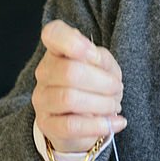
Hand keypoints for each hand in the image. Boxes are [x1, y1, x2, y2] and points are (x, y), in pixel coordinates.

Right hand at [32, 20, 125, 153]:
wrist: (86, 123)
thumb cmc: (96, 89)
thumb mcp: (105, 68)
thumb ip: (100, 58)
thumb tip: (92, 56)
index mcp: (58, 51)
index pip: (53, 34)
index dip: (71, 41)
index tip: (92, 53)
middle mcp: (45, 73)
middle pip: (70, 71)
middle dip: (103, 82)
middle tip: (117, 88)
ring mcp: (42, 99)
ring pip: (69, 98)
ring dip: (102, 103)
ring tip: (114, 105)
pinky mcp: (48, 125)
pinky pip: (72, 125)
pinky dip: (100, 125)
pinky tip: (116, 122)